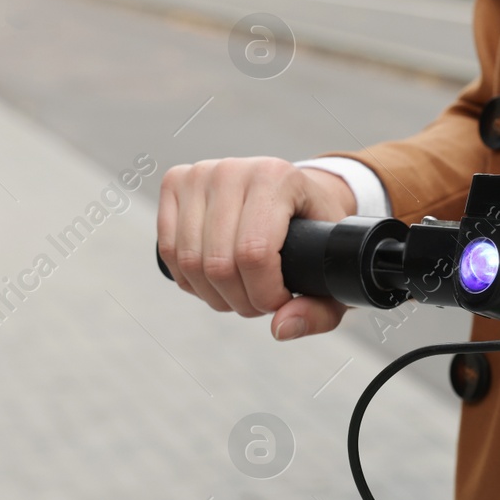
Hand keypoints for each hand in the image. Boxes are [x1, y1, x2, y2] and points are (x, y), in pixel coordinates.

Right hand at [157, 158, 356, 339]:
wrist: (297, 193)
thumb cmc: (317, 232)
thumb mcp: (331, 269)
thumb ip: (318, 310)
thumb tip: (280, 329)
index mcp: (276, 178)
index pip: (254, 254)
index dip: (264, 295)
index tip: (281, 301)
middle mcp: (234, 169)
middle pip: (218, 263)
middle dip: (240, 300)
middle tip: (261, 301)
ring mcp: (200, 173)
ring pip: (189, 262)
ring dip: (213, 295)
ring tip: (240, 292)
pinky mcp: (175, 182)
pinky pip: (168, 250)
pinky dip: (189, 280)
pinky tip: (213, 282)